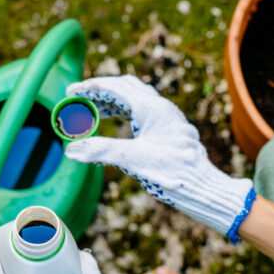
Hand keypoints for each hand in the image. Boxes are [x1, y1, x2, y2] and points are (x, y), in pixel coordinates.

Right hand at [64, 75, 255, 242]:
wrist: (203, 187)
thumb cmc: (172, 172)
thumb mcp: (132, 160)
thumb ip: (100, 151)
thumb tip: (71, 150)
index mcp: (152, 108)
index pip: (115, 87)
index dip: (89, 87)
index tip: (70, 91)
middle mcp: (162, 108)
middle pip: (125, 88)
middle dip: (100, 91)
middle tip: (78, 100)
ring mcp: (168, 118)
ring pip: (136, 100)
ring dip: (112, 103)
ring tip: (92, 113)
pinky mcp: (170, 130)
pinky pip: (144, 113)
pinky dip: (125, 114)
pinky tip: (118, 126)